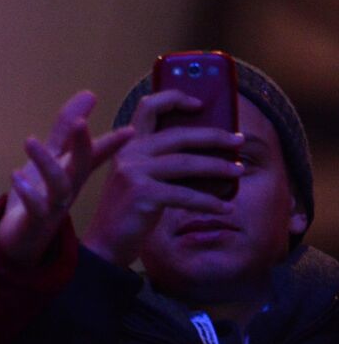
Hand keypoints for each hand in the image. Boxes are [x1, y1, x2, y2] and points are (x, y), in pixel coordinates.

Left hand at [0, 91, 134, 265]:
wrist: (20, 242)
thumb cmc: (37, 198)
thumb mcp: (51, 158)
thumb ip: (65, 129)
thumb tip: (89, 93)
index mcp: (73, 173)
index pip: (96, 153)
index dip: (113, 142)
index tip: (132, 130)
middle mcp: (68, 188)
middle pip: (81, 165)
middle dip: (82, 143)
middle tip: (81, 123)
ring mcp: (53, 206)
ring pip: (58, 185)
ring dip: (46, 162)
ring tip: (30, 141)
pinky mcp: (36, 221)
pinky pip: (35, 207)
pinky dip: (27, 192)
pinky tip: (16, 176)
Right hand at [82, 89, 244, 267]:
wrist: (104, 245)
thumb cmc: (128, 213)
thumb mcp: (139, 179)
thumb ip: (160, 161)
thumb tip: (207, 152)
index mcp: (127, 145)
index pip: (149, 106)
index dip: (175, 98)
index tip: (200, 103)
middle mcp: (129, 153)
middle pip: (179, 135)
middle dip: (214, 136)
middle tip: (238, 141)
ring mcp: (134, 172)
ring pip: (187, 163)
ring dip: (219, 167)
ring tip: (238, 171)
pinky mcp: (143, 194)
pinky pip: (186, 194)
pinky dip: (209, 202)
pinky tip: (225, 208)